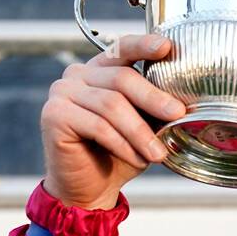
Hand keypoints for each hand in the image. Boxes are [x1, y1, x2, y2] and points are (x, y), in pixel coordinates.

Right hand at [40, 34, 187, 209]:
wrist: (88, 190)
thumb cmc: (116, 156)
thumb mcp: (142, 127)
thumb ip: (154, 109)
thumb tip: (182, 103)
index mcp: (99, 70)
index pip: (122, 49)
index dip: (144, 45)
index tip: (167, 47)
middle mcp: (77, 75)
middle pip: (121, 78)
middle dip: (153, 98)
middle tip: (177, 115)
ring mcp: (62, 92)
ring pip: (111, 105)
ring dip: (140, 132)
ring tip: (157, 154)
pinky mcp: (54, 115)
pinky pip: (97, 126)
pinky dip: (122, 144)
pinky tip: (137, 159)